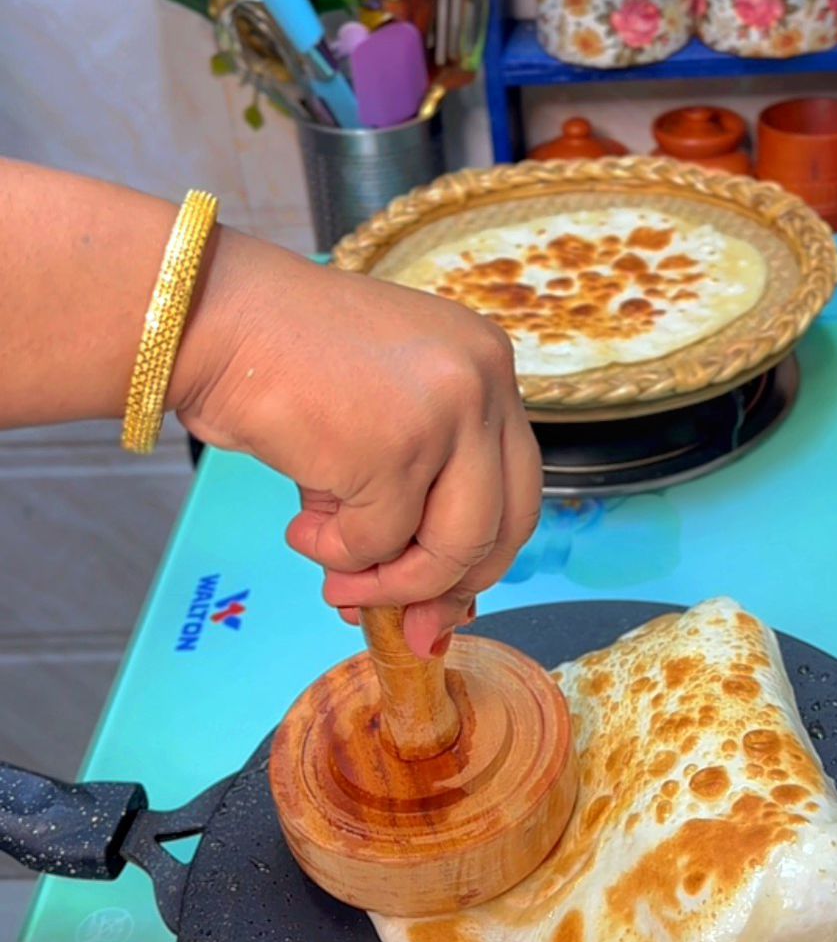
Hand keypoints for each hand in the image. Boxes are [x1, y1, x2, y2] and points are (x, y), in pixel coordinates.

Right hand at [174, 237, 540, 658]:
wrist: (214, 318)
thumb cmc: (280, 365)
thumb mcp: (375, 428)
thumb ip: (411, 504)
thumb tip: (432, 614)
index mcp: (487, 363)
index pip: (517, 483)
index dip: (480, 552)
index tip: (441, 598)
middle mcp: (485, 380)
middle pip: (508, 521)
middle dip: (451, 584)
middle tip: (409, 623)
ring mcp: (450, 411)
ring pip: (455, 546)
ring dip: (391, 580)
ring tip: (336, 576)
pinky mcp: (399, 446)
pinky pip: (379, 542)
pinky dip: (335, 552)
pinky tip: (301, 526)